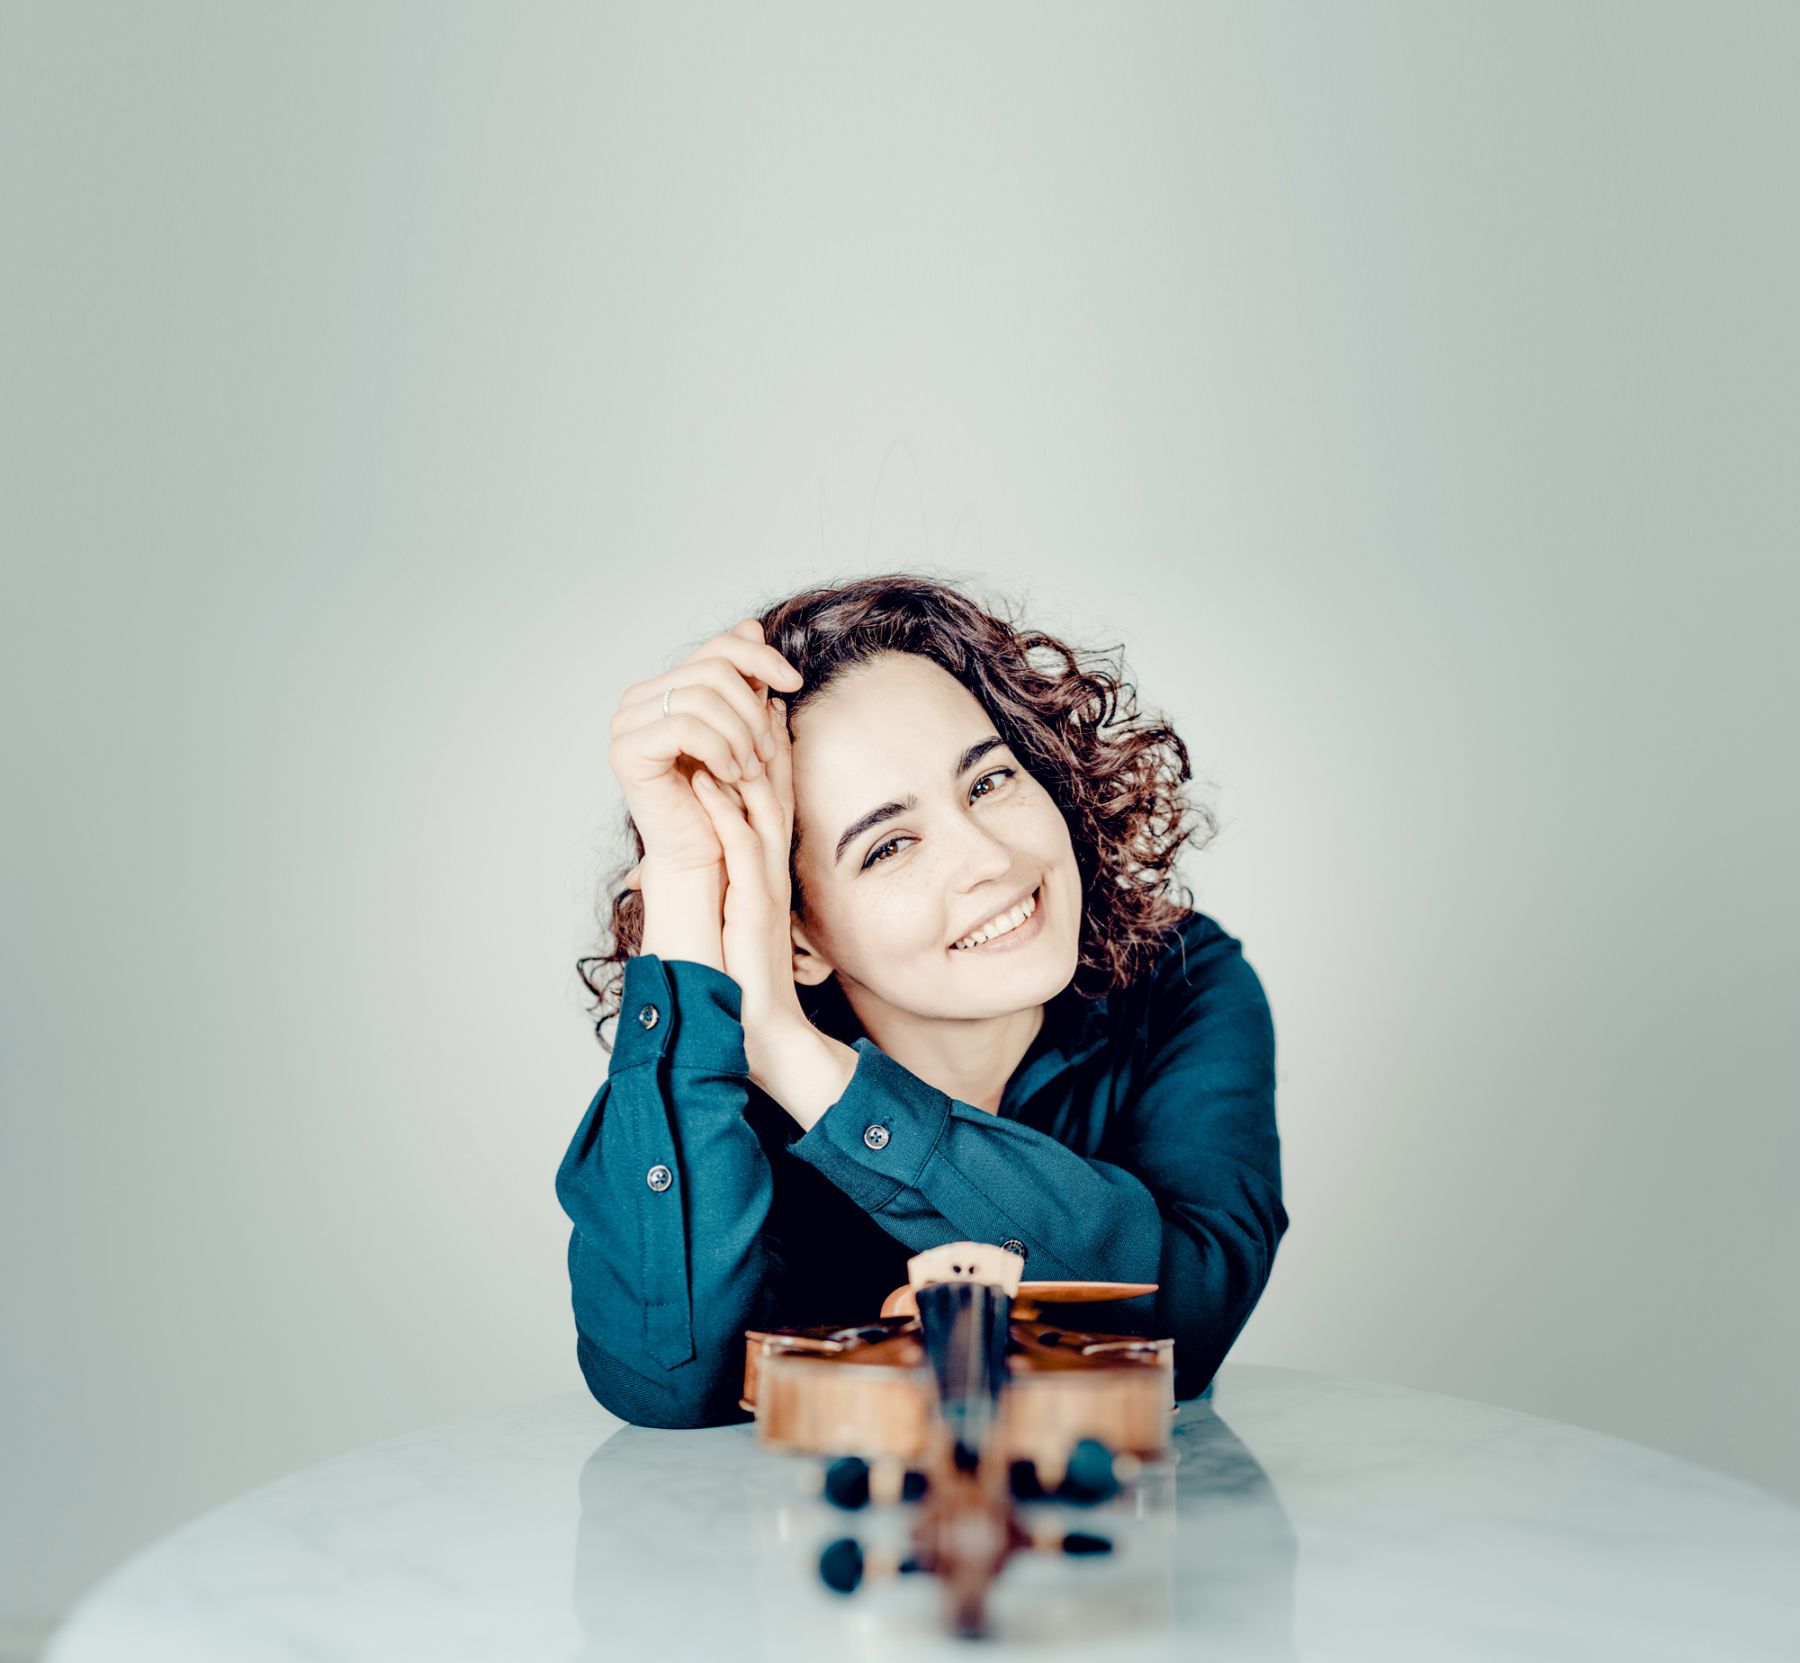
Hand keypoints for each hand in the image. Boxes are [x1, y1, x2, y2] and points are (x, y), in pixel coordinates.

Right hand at [608, 617, 804, 882]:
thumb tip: (750, 625)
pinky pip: (686, 726)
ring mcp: (626, 724)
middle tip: (767, 752)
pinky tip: (730, 775)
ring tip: (751, 769)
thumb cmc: (728, 802)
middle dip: (753, 709)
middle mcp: (638, 701)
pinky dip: (720, 749)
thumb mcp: (747, 731)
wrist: (707, 860)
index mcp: (664, 690)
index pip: (718, 648)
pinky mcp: (625, 751)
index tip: (793, 684)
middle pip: (713, 667)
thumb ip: (746, 682)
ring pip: (703, 695)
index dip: (761, 657)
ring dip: (741, 734)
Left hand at [687, 692, 815, 1084]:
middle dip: (762, 728)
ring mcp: (766, 882)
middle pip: (774, 781)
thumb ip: (725, 868)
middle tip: (749, 682)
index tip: (755, 694)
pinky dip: (722, 812)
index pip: (773, 786)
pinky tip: (704, 781)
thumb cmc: (741, 971)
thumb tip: (690, 843)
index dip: (767, 736)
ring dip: (742, 757)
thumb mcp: (735, 904)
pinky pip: (739, 849)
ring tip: (724, 713)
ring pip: (761, 805)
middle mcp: (772, 863)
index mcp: (768, 860)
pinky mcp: (754, 906)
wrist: (760, 1025)